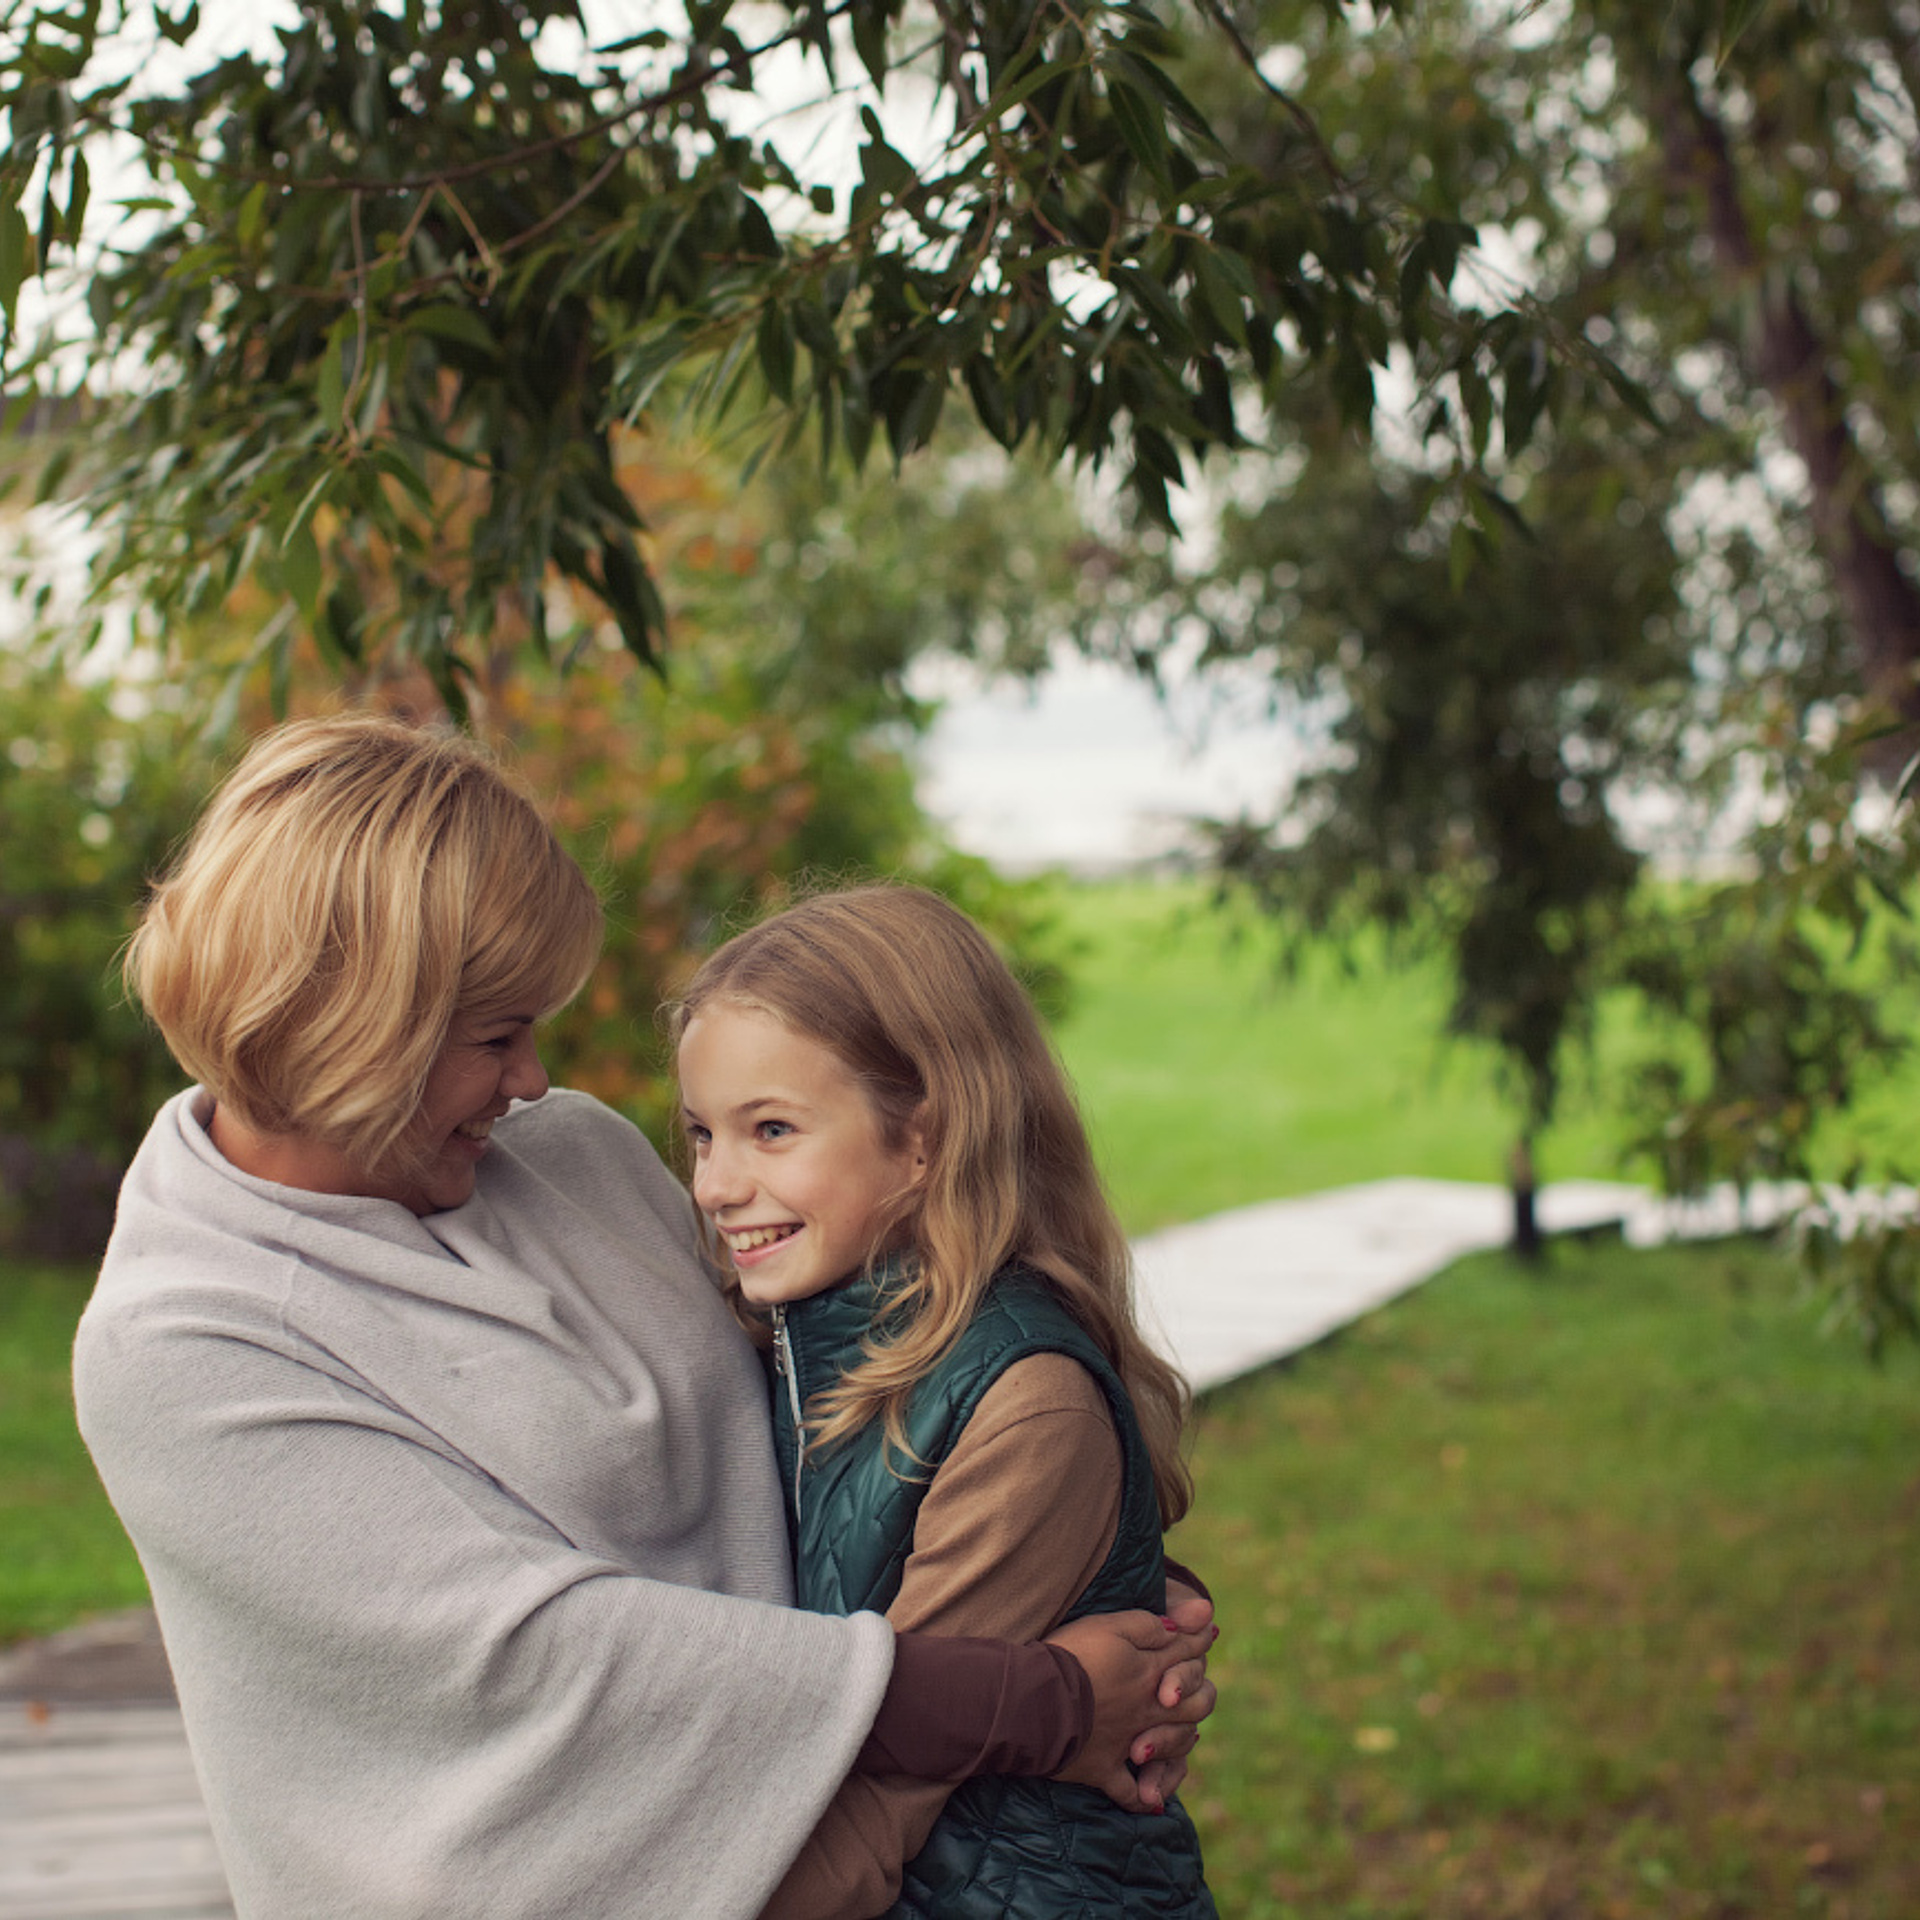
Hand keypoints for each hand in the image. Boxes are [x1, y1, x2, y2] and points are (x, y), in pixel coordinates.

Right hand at [1044, 1601, 1216, 1813]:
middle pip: (1195, 1707)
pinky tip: (1149, 1798)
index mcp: (1149, 1673)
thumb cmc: (1070, 1656)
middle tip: (1191, 1690)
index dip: (1196, 1644)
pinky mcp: (1103, 1770)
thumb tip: (1185, 1626)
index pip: (1186, 1657)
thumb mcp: (1109, 1626)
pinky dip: (1143, 1797)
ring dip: (1179, 1741)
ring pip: (1172, 1748)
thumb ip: (1149, 1626)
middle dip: (1199, 1694)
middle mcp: (1146, 1711)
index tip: (1204, 1634)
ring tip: (1182, 1736)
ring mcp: (1128, 1744)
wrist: (1034, 1699)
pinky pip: (1130, 1793)